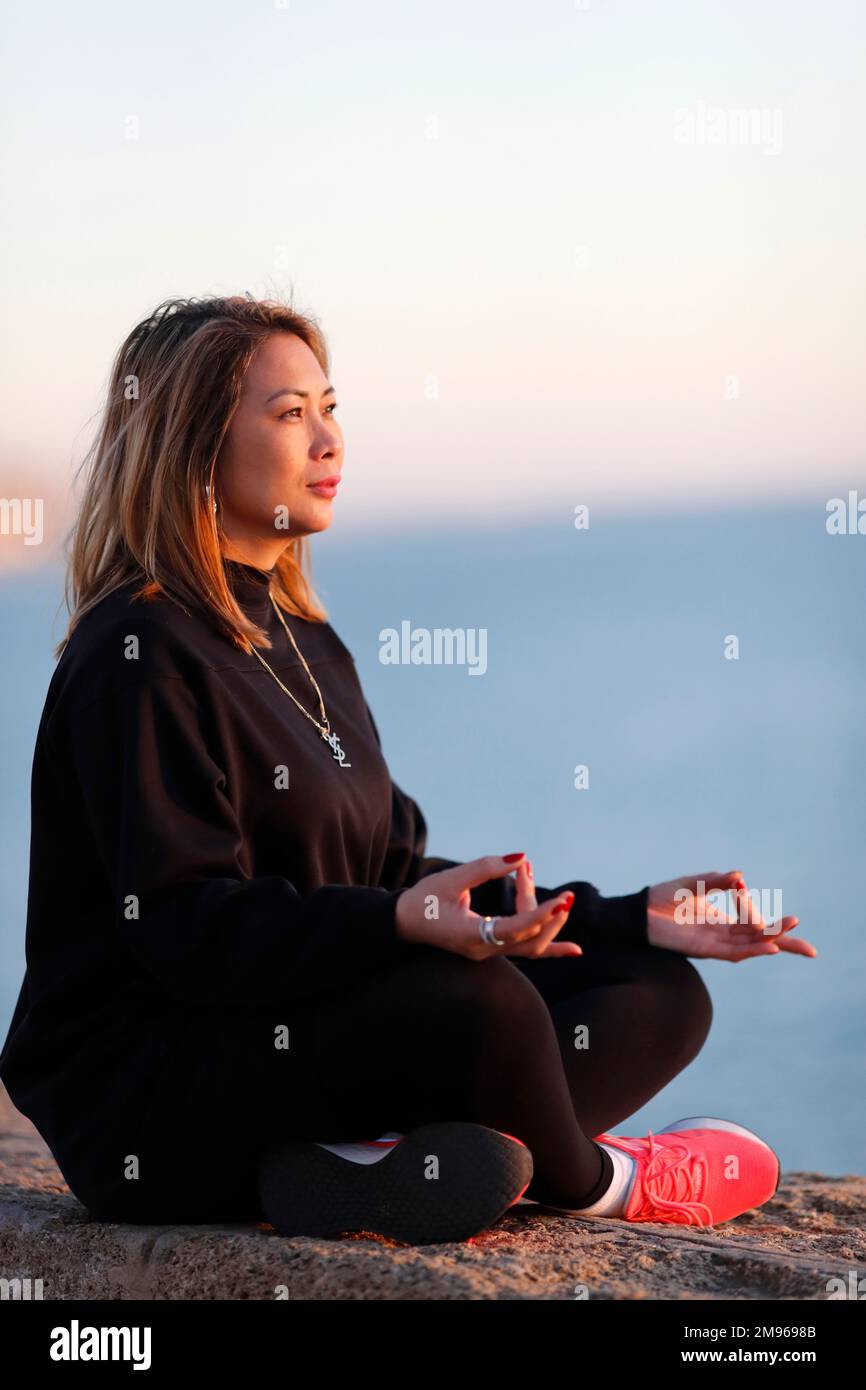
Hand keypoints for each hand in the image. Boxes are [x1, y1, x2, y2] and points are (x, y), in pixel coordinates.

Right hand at [394, 853, 582, 960]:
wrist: (405, 922)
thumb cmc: (424, 900)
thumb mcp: (449, 879)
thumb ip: (484, 868)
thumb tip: (520, 858)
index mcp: (470, 936)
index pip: (513, 930)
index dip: (538, 915)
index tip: (560, 900)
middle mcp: (483, 949)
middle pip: (528, 938)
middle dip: (548, 913)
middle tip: (563, 891)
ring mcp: (489, 952)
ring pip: (530, 944)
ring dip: (549, 922)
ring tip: (563, 898)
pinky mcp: (493, 947)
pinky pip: (526, 950)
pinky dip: (551, 947)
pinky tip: (575, 950)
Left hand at [645, 869, 816, 962]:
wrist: (637, 913)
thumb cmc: (662, 898)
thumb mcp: (693, 884)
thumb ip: (716, 881)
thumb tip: (739, 876)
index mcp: (721, 921)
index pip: (754, 925)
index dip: (770, 921)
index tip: (778, 909)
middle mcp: (721, 935)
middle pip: (759, 940)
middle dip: (784, 942)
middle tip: (811, 951)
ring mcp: (713, 943)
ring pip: (750, 946)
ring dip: (772, 942)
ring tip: (793, 937)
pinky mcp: (703, 948)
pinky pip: (733, 952)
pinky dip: (752, 950)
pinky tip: (770, 947)